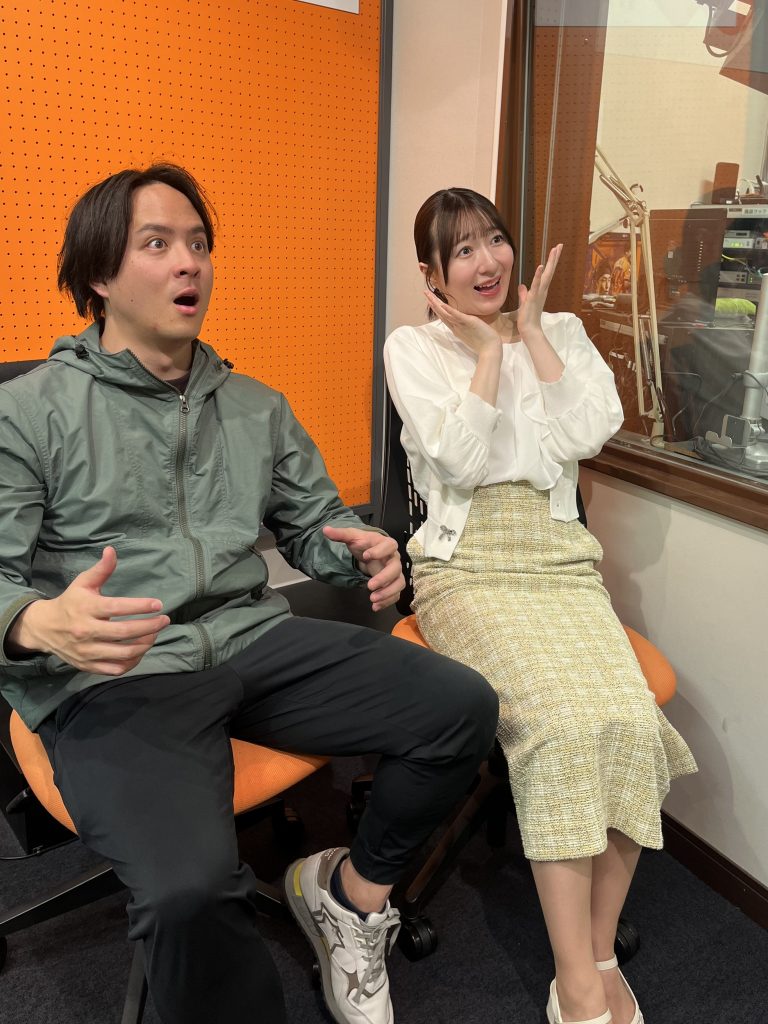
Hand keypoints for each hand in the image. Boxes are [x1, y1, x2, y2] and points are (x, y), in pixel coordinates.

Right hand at [8, 546, 169, 674]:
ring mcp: (87, 651)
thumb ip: (101, 569)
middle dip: (150, 627)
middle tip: (164, 620)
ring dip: (145, 644)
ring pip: (124, 653)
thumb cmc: (70, 602)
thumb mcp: (83, 583)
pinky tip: (141, 649)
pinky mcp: (89, 666)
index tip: (158, 604)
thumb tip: (112, 550)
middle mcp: (86, 631)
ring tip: (154, 634)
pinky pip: (117, 669)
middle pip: (124, 632)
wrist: (44, 628)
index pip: (117, 608)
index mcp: (86, 608)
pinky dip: (133, 661)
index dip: (140, 606)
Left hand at [322, 526, 404, 611]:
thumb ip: (341, 534)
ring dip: (387, 593)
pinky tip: (375, 606)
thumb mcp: (353, 537)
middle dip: (384, 578)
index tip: (365, 556)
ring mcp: (395, 572)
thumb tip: (326, 530)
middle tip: (369, 586)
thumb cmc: (364, 544)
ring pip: (399, 583)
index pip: (389, 546)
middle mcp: (394, 559)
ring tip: (372, 599)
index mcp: (386, 544)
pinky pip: (396, 594)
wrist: (370, 553)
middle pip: (396, 568)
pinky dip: (387, 601)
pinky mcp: (393, 584)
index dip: (379, 551)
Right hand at [424, 289, 501, 358]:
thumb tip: (465, 320)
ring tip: (429, 296)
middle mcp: (456, 326)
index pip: (444, 316)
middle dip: (433, 303)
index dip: (437, 308)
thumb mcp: (472, 331)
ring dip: (437, 304)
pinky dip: (450, 311)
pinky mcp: (469, 323)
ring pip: (446, 314)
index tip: (431, 300)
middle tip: (425, 293)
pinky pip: (458, 316)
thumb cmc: (484, 341)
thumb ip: (466, 325)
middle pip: (441, 313)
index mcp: (456, 328)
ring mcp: (461, 325)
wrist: (490, 349)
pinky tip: (443, 305)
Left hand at [516, 243, 562, 338]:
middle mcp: (542, 290)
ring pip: (546, 275)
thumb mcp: (524, 303)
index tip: (555, 250)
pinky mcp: (533, 297)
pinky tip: (541, 266)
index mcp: (541, 290)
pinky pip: (536, 285)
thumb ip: (524, 294)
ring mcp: (539, 293)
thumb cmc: (527, 318)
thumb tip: (522, 285)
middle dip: (554, 258)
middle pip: (550, 271)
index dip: (551, 262)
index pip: (546, 273)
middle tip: (559, 245)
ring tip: (554, 250)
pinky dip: (538, 275)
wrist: (529, 330)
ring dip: (550, 262)